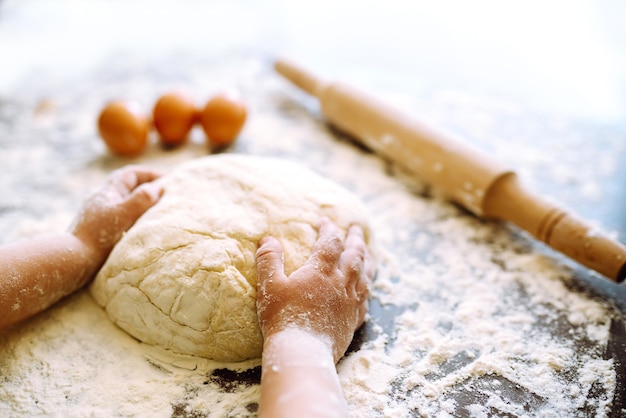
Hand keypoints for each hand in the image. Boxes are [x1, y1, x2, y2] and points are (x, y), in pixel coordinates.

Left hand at [71, 165, 162, 263]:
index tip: (168, 181)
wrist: (72, 260)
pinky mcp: (94, 230)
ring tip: (153, 213)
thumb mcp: (124, 214)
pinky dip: (130, 217)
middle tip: (164, 196)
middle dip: (145, 188)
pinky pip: (117, 217)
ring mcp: (96, 215)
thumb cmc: (98, 236)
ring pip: (121, 202)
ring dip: (138, 204)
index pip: (131, 174)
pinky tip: (136, 229)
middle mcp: (100, 199)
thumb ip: (141, 199)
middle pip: (126, 186)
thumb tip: (156, 189)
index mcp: (108, 191)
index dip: (150, 174)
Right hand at [255, 217, 372, 362]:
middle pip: (355, 254)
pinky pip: (365, 298)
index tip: (324, 221)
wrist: (302, 352)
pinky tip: (365, 286)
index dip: (328, 229)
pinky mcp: (353, 319)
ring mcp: (350, 301)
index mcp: (321, 271)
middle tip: (356, 228)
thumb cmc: (283, 318)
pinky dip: (367, 286)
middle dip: (355, 238)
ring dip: (367, 258)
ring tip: (367, 251)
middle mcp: (341, 283)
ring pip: (365, 274)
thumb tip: (268, 238)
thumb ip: (269, 260)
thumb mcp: (270, 286)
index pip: (330, 242)